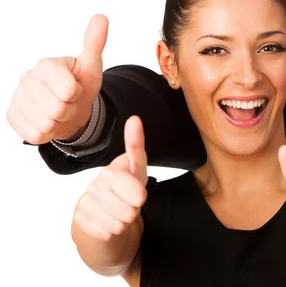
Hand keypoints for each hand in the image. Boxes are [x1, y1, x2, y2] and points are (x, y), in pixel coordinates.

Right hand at [6, 14, 107, 143]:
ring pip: (46, 124)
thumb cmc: (81, 84)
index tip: (75, 88)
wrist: (69, 107)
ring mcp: (16, 98)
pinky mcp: (12, 116)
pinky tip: (47, 119)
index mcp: (46, 64)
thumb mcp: (92, 65)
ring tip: (59, 111)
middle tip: (68, 102)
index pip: (68, 90)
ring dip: (58, 122)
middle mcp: (26, 78)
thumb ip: (95, 42)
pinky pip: (35, 135)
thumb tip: (101, 17)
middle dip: (69, 109)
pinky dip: (47, 133)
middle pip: (56, 109)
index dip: (76, 93)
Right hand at [73, 116, 147, 240]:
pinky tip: (108, 221)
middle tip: (129, 204)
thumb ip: (136, 145)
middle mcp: (94, 186)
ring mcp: (85, 204)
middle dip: (133, 211)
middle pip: (127, 211)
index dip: (138, 196)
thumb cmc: (127, 187)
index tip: (140, 196)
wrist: (107, 211)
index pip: (132, 190)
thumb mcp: (138, 168)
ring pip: (117, 225)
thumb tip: (134, 118)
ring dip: (123, 222)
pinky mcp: (79, 221)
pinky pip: (105, 233)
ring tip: (120, 213)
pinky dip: (111, 231)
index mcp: (110, 172)